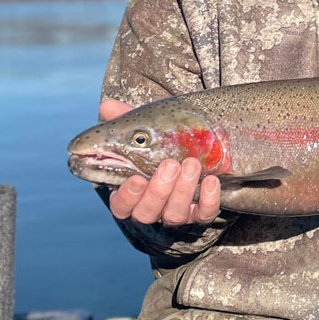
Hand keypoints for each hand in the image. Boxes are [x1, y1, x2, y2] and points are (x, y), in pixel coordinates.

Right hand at [99, 98, 221, 225]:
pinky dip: (209, 199)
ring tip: (192, 164)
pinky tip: (212, 180)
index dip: (127, 196)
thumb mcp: (144, 129)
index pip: (121, 206)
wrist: (199, 145)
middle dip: (158, 190)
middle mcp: (152, 207)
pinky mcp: (202, 211)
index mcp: (132, 192)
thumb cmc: (162, 141)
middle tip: (170, 164)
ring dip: (183, 190)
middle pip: (147, 212)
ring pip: (174, 214)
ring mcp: (177, 211)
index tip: (136, 178)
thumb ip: (124, 120)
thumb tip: (106, 105)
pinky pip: (205, 214)